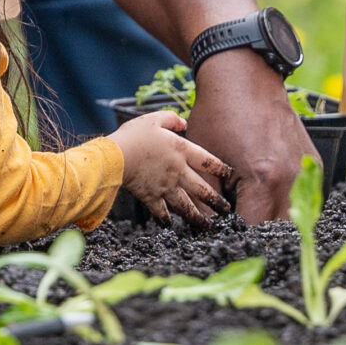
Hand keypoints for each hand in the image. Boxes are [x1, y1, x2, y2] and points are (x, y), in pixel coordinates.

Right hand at [111, 110, 230, 224]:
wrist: (117, 156)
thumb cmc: (134, 135)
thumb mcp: (154, 119)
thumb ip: (171, 119)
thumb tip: (183, 122)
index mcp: (180, 150)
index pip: (207, 161)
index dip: (220, 168)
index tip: (228, 174)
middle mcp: (178, 171)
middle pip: (202, 189)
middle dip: (216, 201)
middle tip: (226, 210)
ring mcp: (165, 187)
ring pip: (187, 206)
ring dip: (197, 217)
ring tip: (206, 226)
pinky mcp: (151, 197)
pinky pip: (162, 212)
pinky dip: (166, 220)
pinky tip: (169, 225)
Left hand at [182, 49, 312, 222]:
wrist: (243, 76)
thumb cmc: (218, 114)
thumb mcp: (205, 160)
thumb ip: (207, 201)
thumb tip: (207, 229)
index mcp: (264, 179)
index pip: (253, 230)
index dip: (235, 238)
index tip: (223, 238)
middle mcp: (291, 177)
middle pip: (279, 228)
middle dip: (258, 235)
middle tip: (238, 230)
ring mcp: (306, 169)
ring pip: (296, 214)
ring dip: (276, 221)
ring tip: (254, 214)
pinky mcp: (313, 161)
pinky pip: (305, 195)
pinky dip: (289, 201)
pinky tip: (269, 197)